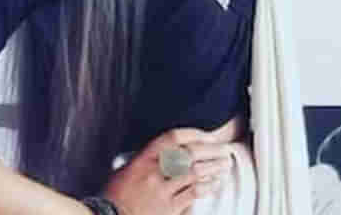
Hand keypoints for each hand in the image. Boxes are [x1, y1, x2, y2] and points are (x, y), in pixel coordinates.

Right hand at [100, 121, 238, 214]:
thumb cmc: (115, 196)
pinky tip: (215, 184)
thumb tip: (168, 153)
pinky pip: (193, 194)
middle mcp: (153, 172)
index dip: (194, 134)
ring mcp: (162, 191)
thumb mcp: (126, 170)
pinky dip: (207, 187)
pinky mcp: (169, 209)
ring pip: (194, 174)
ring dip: (214, 168)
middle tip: (224, 149)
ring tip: (225, 165)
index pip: (172, 138)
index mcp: (142, 159)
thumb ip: (146, 160)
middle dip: (211, 150)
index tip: (208, 135)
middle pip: (189, 154)